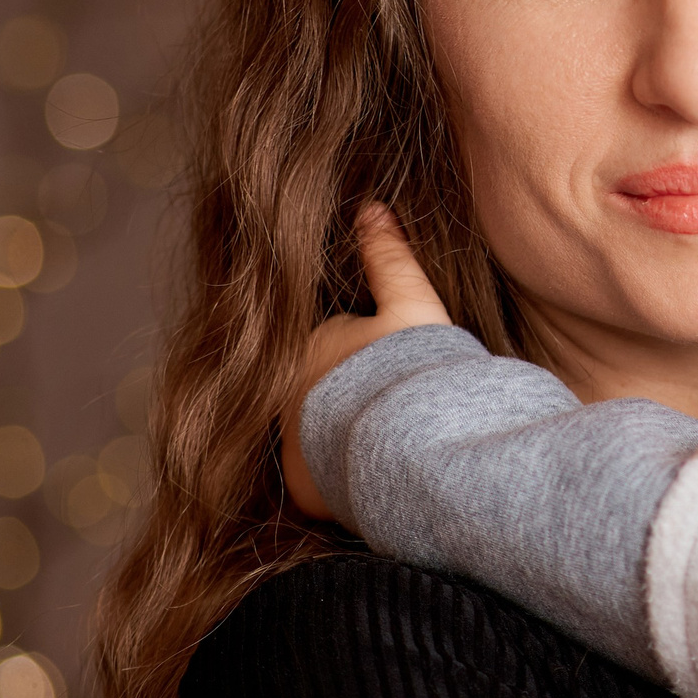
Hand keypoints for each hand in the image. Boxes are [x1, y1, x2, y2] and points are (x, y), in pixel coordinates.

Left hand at [282, 202, 450, 518]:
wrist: (412, 444)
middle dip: (348, 395)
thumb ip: (389, 257)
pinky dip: (341, 477)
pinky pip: (321, 480)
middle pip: (321, 392)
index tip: (394, 366)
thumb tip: (370, 207)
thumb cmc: (412, 368)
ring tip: (390, 440)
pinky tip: (375, 472)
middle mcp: (285, 396)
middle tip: (396, 403)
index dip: (365, 354)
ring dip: (343, 436)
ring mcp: (291, 446)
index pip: (331, 346)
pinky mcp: (304, 490)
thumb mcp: (411, 302)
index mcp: (306, 347)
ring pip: (319, 435)